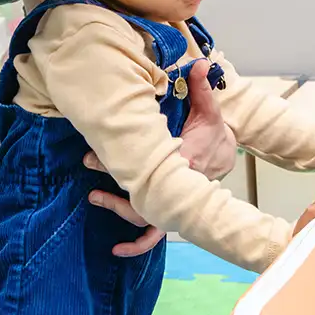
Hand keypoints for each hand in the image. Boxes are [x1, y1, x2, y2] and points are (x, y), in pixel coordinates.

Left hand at [85, 59, 234, 257]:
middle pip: (141, 187)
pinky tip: (116, 251)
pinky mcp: (169, 213)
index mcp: (185, 161)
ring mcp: (173, 203)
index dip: (120, 158)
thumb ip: (202, 88)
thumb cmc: (214, 133)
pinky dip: (136, 245)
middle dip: (112, 175)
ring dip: (117, 208)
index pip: (149, 160)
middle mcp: (178, 186)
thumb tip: (198, 62)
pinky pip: (152, 235)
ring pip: (143, 214)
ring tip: (93, 199)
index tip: (95, 151)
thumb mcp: (210, 110)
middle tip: (88, 162)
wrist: (225, 155)